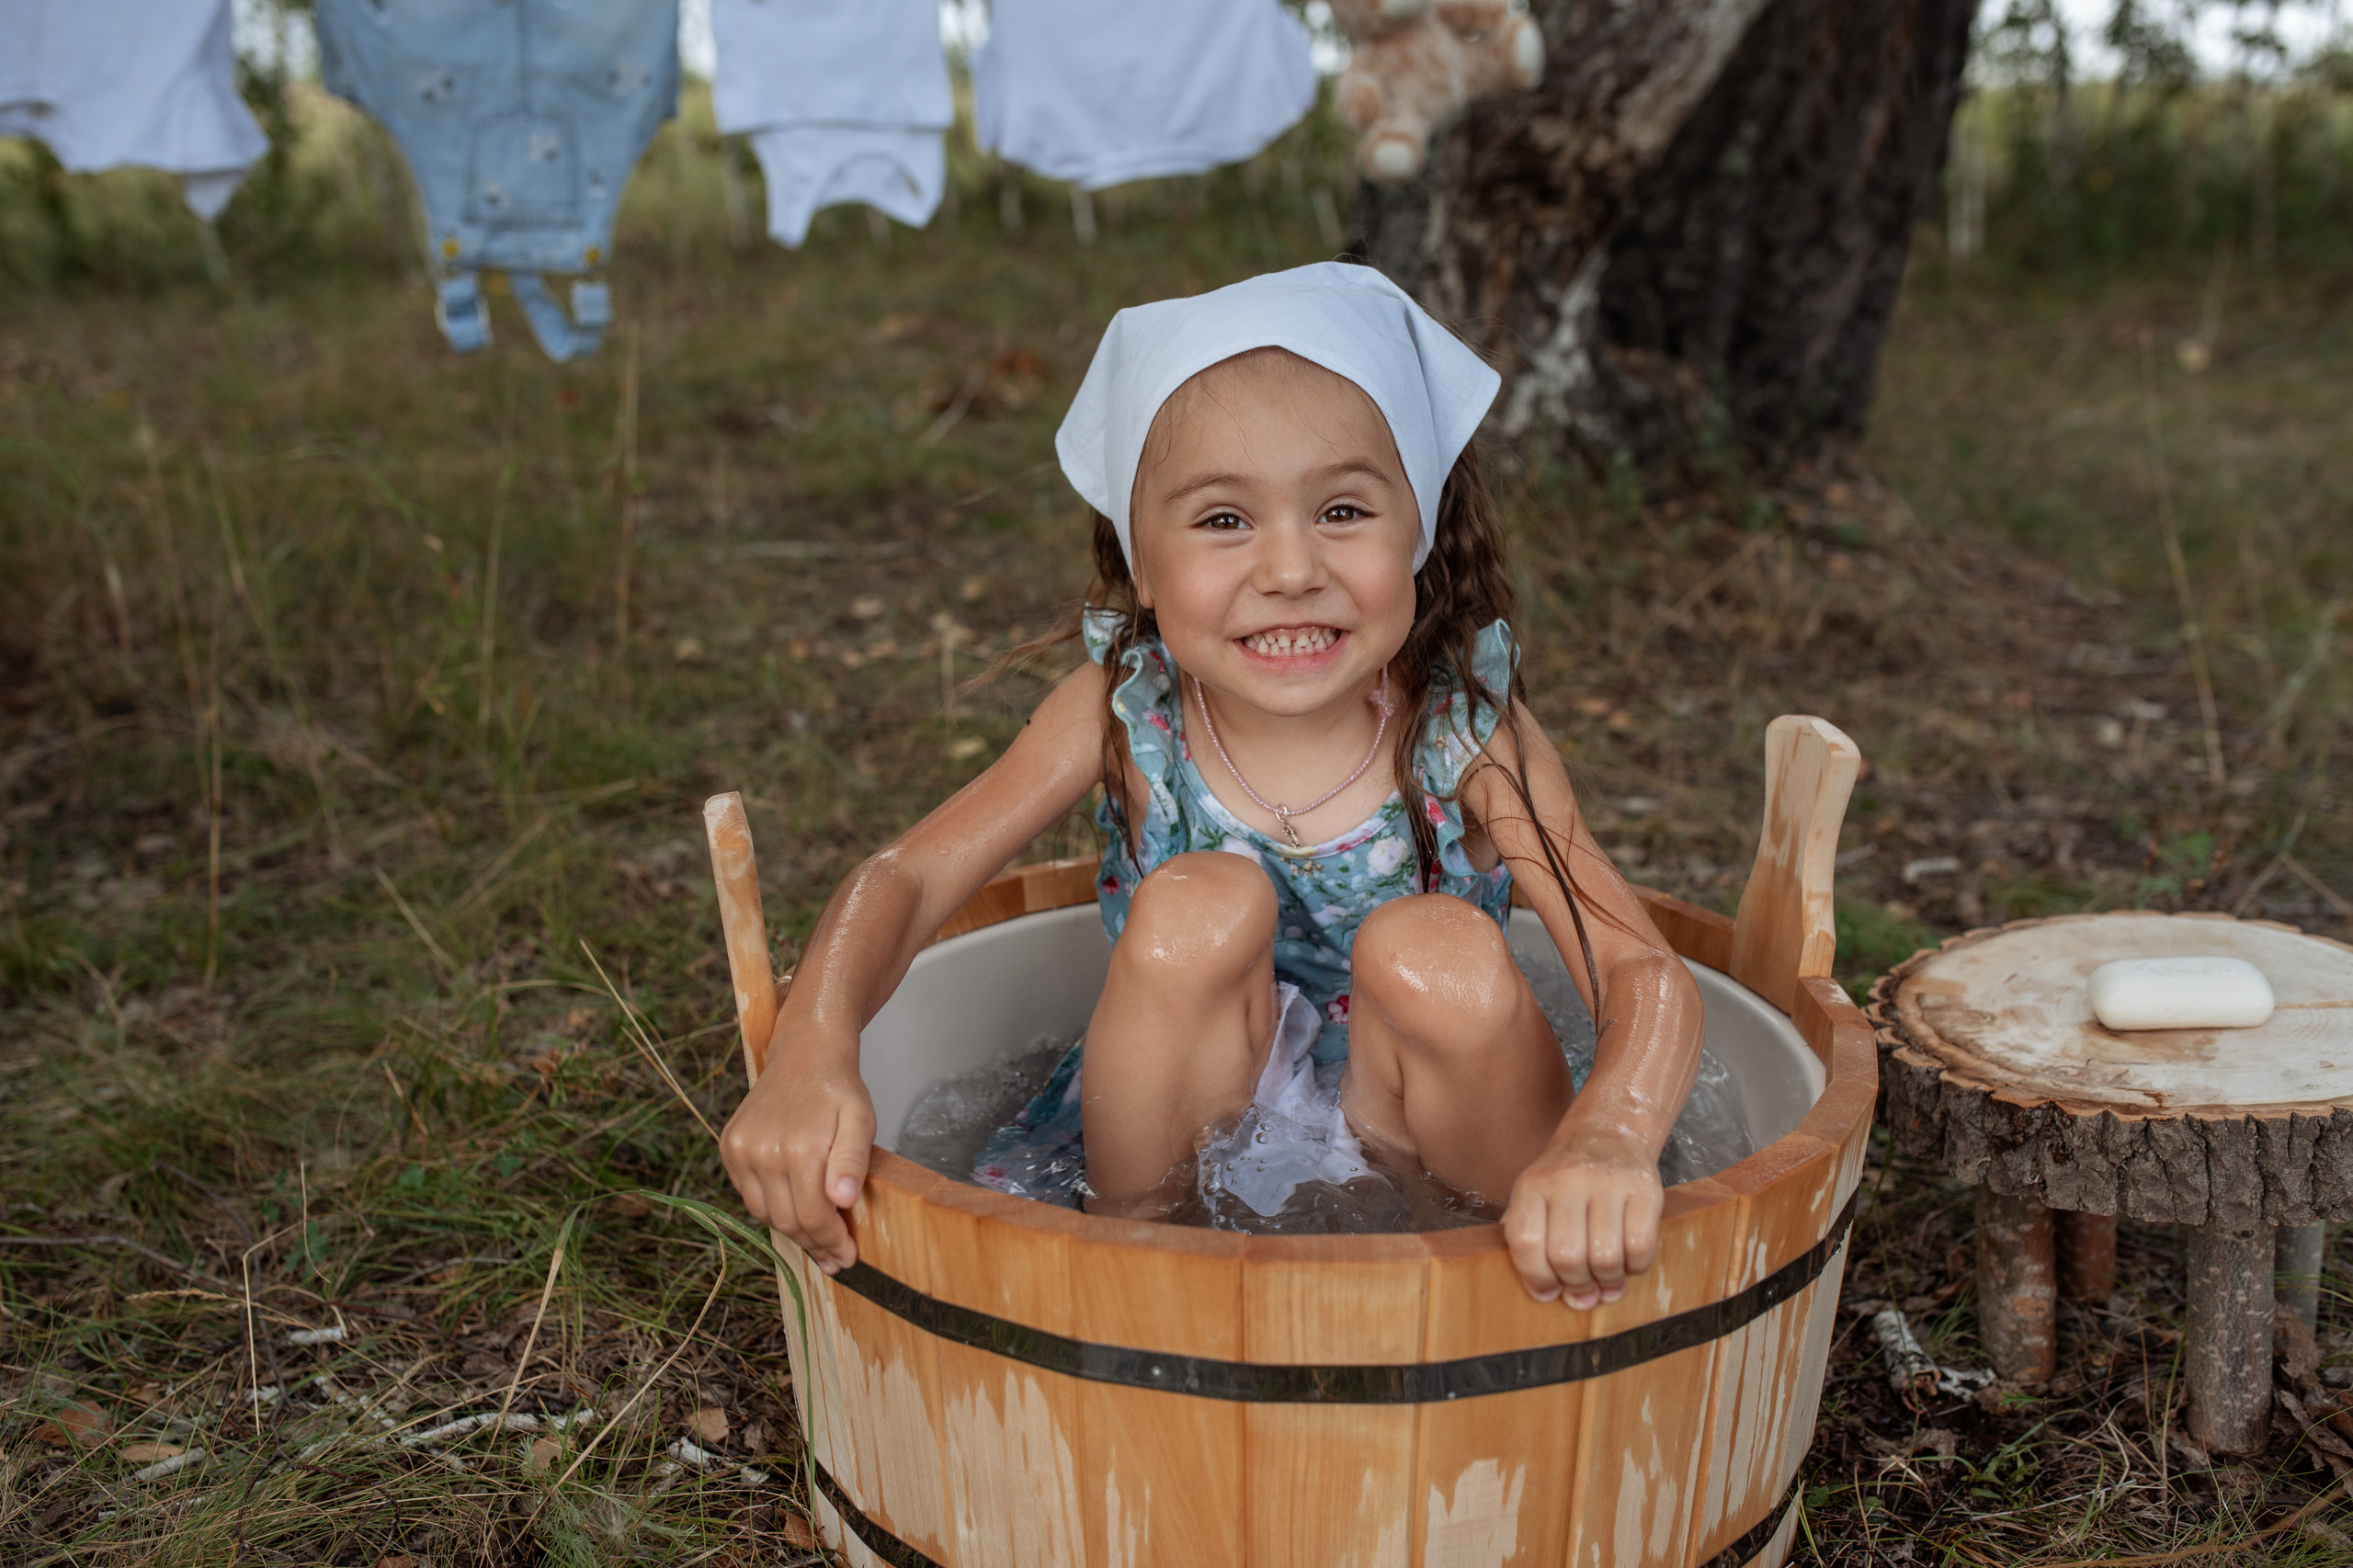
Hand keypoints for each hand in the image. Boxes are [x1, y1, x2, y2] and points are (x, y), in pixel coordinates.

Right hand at [718, 1039, 874, 1273]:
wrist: (805, 1052)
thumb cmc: (838, 1089)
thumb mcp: (860, 1121)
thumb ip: (852, 1162)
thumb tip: (842, 1200)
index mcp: (797, 1148)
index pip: (812, 1218)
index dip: (831, 1243)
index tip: (847, 1257)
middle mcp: (761, 1151)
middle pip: (787, 1222)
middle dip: (814, 1244)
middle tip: (835, 1256)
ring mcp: (740, 1149)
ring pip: (764, 1214)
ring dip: (792, 1229)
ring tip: (817, 1235)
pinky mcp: (729, 1146)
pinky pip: (748, 1195)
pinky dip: (771, 1207)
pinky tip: (793, 1205)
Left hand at [1501, 1129, 1662, 1307]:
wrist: (1608, 1133)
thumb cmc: (1566, 1180)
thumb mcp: (1534, 1196)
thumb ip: (1528, 1237)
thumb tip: (1541, 1291)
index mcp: (1532, 1185)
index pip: (1525, 1241)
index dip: (1536, 1278)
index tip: (1547, 1293)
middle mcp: (1568, 1179)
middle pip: (1566, 1256)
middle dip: (1576, 1286)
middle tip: (1583, 1293)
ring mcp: (1608, 1181)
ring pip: (1605, 1257)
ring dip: (1607, 1281)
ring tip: (1607, 1281)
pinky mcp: (1645, 1188)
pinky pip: (1640, 1247)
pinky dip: (1635, 1268)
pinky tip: (1628, 1263)